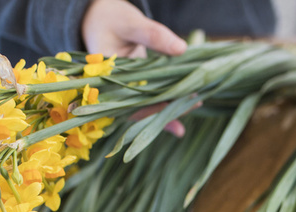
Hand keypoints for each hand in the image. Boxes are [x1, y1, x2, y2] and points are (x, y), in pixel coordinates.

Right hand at [82, 0, 188, 136]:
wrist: (100, 20)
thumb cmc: (111, 19)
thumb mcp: (130, 23)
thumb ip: (153, 35)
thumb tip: (181, 49)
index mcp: (104, 77)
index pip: (126, 101)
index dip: (147, 106)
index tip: (170, 103)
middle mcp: (112, 90)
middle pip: (139, 108)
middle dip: (165, 108)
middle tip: (193, 102)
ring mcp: (124, 90)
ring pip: (147, 107)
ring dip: (169, 108)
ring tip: (195, 103)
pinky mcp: (135, 87)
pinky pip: (150, 99)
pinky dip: (166, 103)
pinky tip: (184, 107)